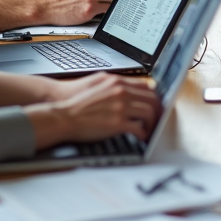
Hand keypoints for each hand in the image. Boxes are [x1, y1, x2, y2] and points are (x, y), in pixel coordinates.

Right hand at [27, 74, 161, 146]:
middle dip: (157, 111)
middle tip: (156, 120)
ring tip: (148, 130)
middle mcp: (121, 92)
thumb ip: (114, 85)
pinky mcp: (117, 123)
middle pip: (152, 99)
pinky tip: (140, 137)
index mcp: (117, 82)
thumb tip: (127, 88)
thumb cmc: (78, 103)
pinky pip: (139, 128)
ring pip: (149, 113)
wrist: (63, 115)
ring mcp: (120, 107)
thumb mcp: (98, 85)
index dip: (153, 97)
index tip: (155, 106)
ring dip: (152, 123)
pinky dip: (143, 134)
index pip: (146, 86)